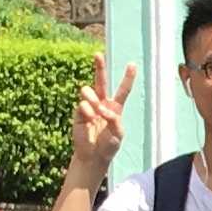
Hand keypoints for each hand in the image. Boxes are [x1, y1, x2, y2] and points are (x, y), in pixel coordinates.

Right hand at [68, 59, 136, 185]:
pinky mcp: (79, 111)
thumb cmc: (108, 145)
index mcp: (115, 107)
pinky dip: (88, 112)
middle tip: (98, 54)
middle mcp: (102, 103)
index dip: (127, 78)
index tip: (132, 64)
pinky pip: (83, 104)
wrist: (93, 155)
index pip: (122, 90)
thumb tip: (102, 107)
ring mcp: (90, 106)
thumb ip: (114, 119)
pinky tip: (89, 121)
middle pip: (101, 81)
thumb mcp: (118, 134)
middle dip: (99, 67)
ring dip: (93, 99)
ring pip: (89, 90)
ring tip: (96, 111)